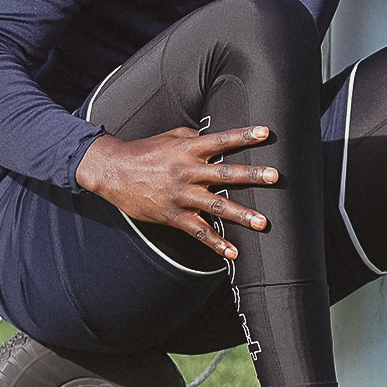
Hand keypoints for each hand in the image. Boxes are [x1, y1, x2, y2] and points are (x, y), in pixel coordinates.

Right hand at [74, 125, 273, 259]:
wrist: (113, 171)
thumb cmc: (144, 151)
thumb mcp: (170, 137)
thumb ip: (194, 137)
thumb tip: (211, 136)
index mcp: (188, 149)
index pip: (221, 140)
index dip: (243, 136)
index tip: (265, 133)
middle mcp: (187, 171)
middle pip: (224, 173)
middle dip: (251, 175)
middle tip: (273, 176)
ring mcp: (181, 195)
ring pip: (215, 206)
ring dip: (241, 214)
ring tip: (262, 222)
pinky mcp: (173, 215)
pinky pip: (198, 231)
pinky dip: (216, 244)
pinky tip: (233, 252)